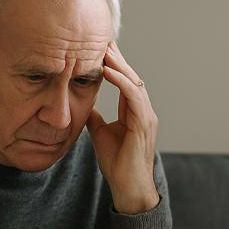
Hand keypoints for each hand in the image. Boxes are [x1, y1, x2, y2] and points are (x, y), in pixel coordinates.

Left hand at [86, 41, 159, 214]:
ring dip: (119, 66)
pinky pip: (134, 96)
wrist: (128, 187)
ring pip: (135, 83)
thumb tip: (81, 102)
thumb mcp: (100, 133)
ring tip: (105, 52)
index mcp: (135, 113)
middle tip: (104, 42)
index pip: (126, 83)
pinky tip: (108, 71)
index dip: (115, 66)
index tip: (101, 50)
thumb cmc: (118, 164)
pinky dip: (121, 82)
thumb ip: (95, 116)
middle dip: (118, 60)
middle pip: (132, 78)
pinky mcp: (144, 124)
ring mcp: (146, 117)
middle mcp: (144, 112)